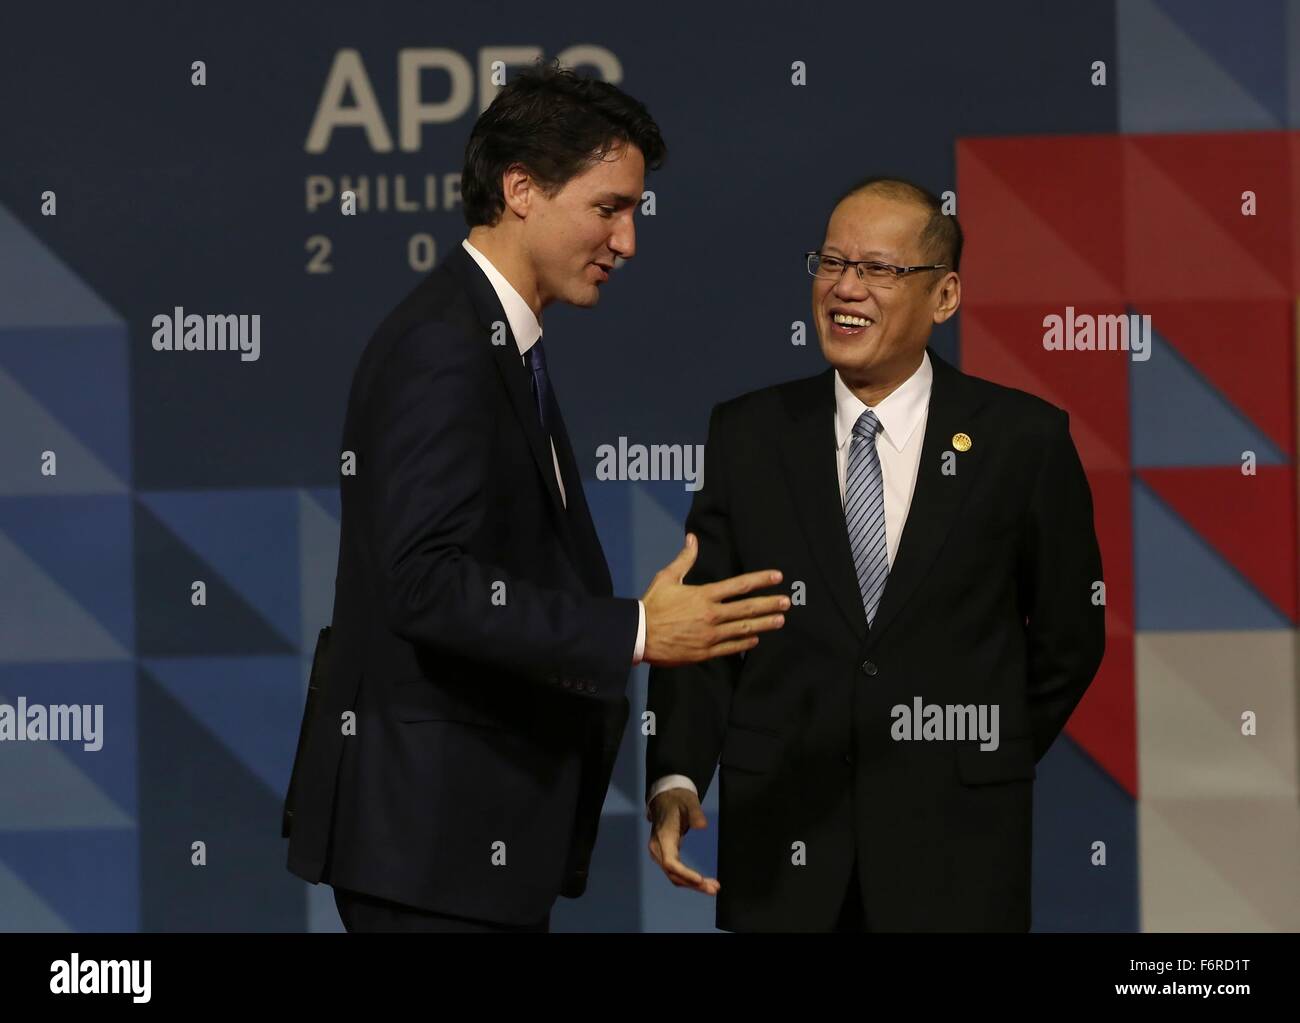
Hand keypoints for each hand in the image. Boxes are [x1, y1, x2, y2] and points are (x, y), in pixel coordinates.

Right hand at [641, 534, 787, 666]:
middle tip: (787, 602)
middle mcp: (711, 615)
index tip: (777, 577)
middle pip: (747, 608)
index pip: (739, 585)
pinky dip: (745, 643)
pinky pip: (730, 647)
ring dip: (764, 624)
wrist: (639, 636)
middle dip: (769, 604)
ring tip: (780, 621)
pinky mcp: (705, 652)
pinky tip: (756, 639)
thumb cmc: (652, 605)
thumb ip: (684, 559)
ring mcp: (710, 635)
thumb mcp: (666, 578)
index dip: (760, 579)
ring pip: (743, 629)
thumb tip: (692, 538)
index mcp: (703, 595)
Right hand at [647, 788, 718, 894]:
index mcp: (662, 838)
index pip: (671, 863)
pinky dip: (689, 879)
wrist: (665, 798)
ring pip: (674, 876)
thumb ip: (695, 813)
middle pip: (674, 874)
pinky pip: (675, 872)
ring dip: (693, 885)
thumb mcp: (689, 801)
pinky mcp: (665, 856)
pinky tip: (702, 882)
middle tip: (714, 889)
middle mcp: (658, 850)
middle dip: (693, 884)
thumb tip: (702, 826)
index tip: (700, 880)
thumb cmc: (678, 800)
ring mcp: (660, 854)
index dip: (685, 874)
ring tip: (713, 888)